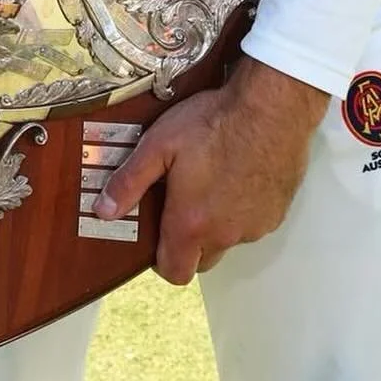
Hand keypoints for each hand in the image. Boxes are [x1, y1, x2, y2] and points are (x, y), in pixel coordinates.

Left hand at [95, 57, 329, 284]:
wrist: (270, 108)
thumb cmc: (213, 123)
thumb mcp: (158, 145)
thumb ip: (129, 181)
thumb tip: (104, 210)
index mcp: (192, 224)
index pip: (174, 272)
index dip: (160, 261)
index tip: (155, 235)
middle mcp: (226, 235)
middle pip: (202, 260)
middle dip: (188, 242)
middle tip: (179, 203)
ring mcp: (256, 226)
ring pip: (228, 240)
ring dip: (216, 223)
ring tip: (209, 180)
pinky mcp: (277, 212)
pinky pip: (252, 223)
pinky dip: (241, 209)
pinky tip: (236, 174)